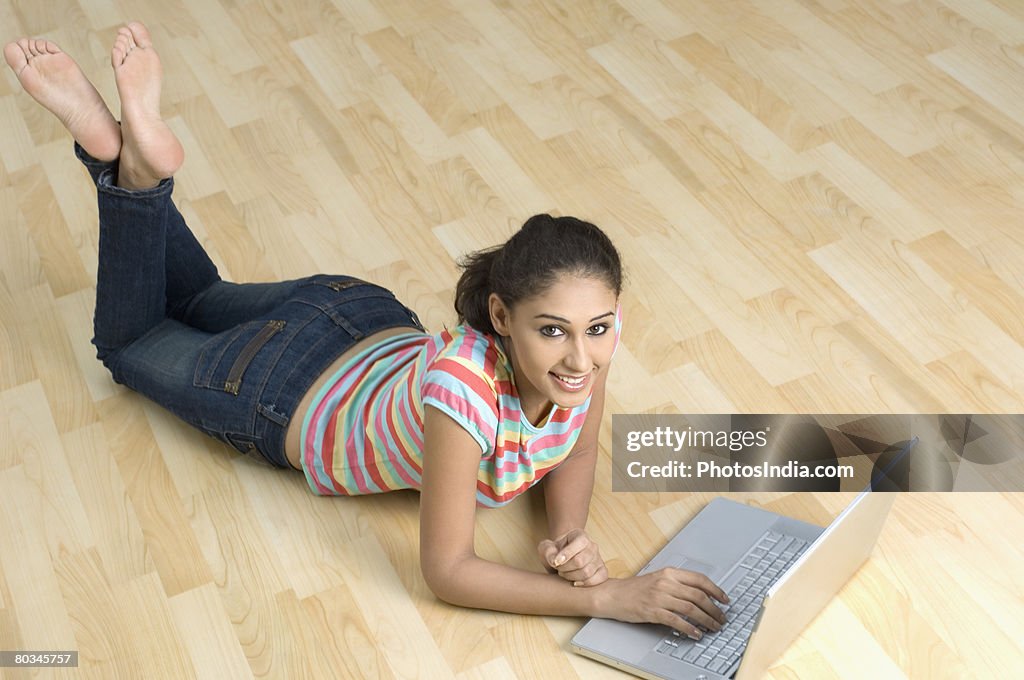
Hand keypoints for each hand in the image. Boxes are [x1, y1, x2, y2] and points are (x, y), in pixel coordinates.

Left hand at [537, 528, 608, 586]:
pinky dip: (586, 584)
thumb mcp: (546, 548)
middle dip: (565, 568)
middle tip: (558, 569)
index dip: (566, 555)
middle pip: (580, 561)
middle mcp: (592, 546)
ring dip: (571, 577)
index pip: (578, 544)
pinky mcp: (602, 571)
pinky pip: (599, 579)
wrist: (562, 560)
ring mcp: (599, 559)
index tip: (555, 563)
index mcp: (580, 535)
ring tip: (564, 574)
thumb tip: (554, 561)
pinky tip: (575, 583)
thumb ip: (547, 551)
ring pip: (587, 572)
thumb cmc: (555, 553)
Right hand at [593, 568, 729, 639]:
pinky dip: (689, 628)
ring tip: (713, 627)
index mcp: (669, 573)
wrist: (613, 595)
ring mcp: (659, 597)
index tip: (725, 600)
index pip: (699, 580)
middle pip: (699, 596)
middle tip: (722, 618)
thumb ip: (677, 583)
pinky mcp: (653, 611)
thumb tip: (700, 594)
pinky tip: (696, 634)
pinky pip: (677, 621)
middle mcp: (666, 583)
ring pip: (691, 609)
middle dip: (714, 609)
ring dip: (706, 620)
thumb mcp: (658, 579)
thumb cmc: (635, 588)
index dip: (716, 590)